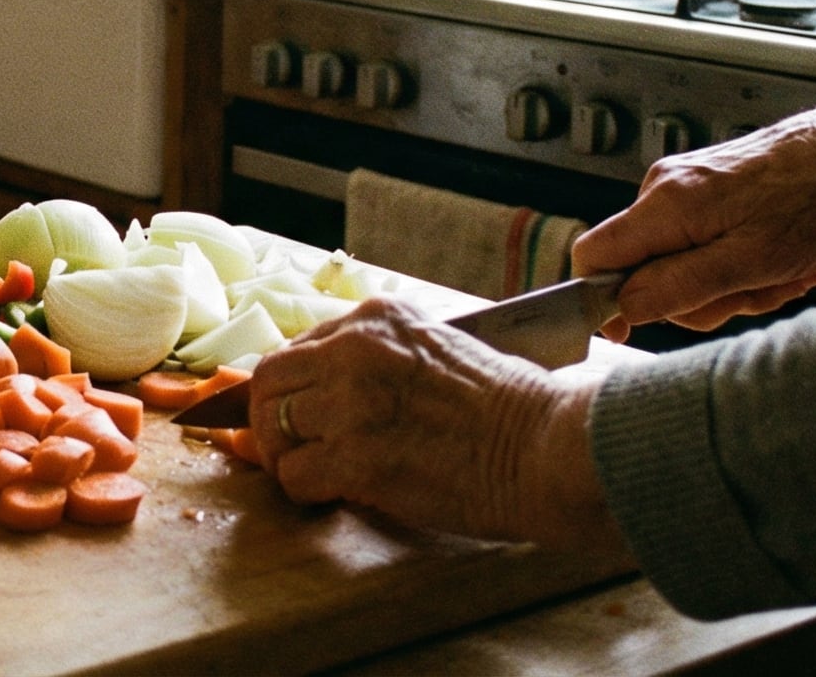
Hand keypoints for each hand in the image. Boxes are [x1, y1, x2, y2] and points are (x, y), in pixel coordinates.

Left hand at [247, 295, 624, 553]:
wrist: (548, 447)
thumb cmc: (511, 407)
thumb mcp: (442, 348)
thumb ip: (386, 357)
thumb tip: (334, 390)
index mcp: (378, 319)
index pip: (299, 346)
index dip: (289, 387)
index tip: (293, 412)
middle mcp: (356, 351)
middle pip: (267, 380)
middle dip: (267, 418)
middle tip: (288, 449)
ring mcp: (352, 404)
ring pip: (271, 428)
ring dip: (283, 458)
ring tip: (310, 474)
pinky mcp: (357, 459)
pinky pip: (295, 476)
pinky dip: (304, 491)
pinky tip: (330, 495)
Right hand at [572, 77, 815, 336]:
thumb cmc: (815, 201)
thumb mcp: (751, 263)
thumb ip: (679, 287)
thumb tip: (622, 308)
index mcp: (665, 204)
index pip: (592, 255)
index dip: (604, 299)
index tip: (634, 328)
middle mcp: (663, 188)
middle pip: (641, 268)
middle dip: (698, 297)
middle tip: (756, 295)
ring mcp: (684, 186)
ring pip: (678, 261)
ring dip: (729, 283)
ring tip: (784, 274)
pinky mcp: (706, 188)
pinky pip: (701, 243)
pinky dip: (739, 261)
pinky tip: (782, 260)